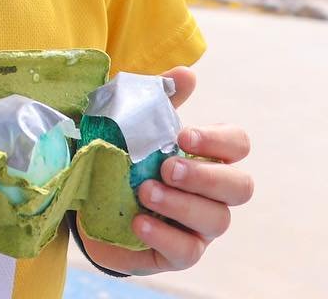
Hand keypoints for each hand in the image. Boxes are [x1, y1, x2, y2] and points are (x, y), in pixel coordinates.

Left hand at [78, 66, 253, 274]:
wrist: (87, 201)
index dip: (220, 140)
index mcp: (207, 155)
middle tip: (166, 167)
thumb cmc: (120, 155)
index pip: (238, 144)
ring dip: (181, 204)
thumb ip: (159, 99)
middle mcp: (213, 192)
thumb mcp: (130, 122)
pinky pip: (186, 251)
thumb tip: (187, 73)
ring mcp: (200, 226)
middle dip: (205, 176)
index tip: (184, 136)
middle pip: (239, 186)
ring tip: (145, 192)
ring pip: (217, 219)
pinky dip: (163, 235)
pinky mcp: (179, 253)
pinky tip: (138, 222)